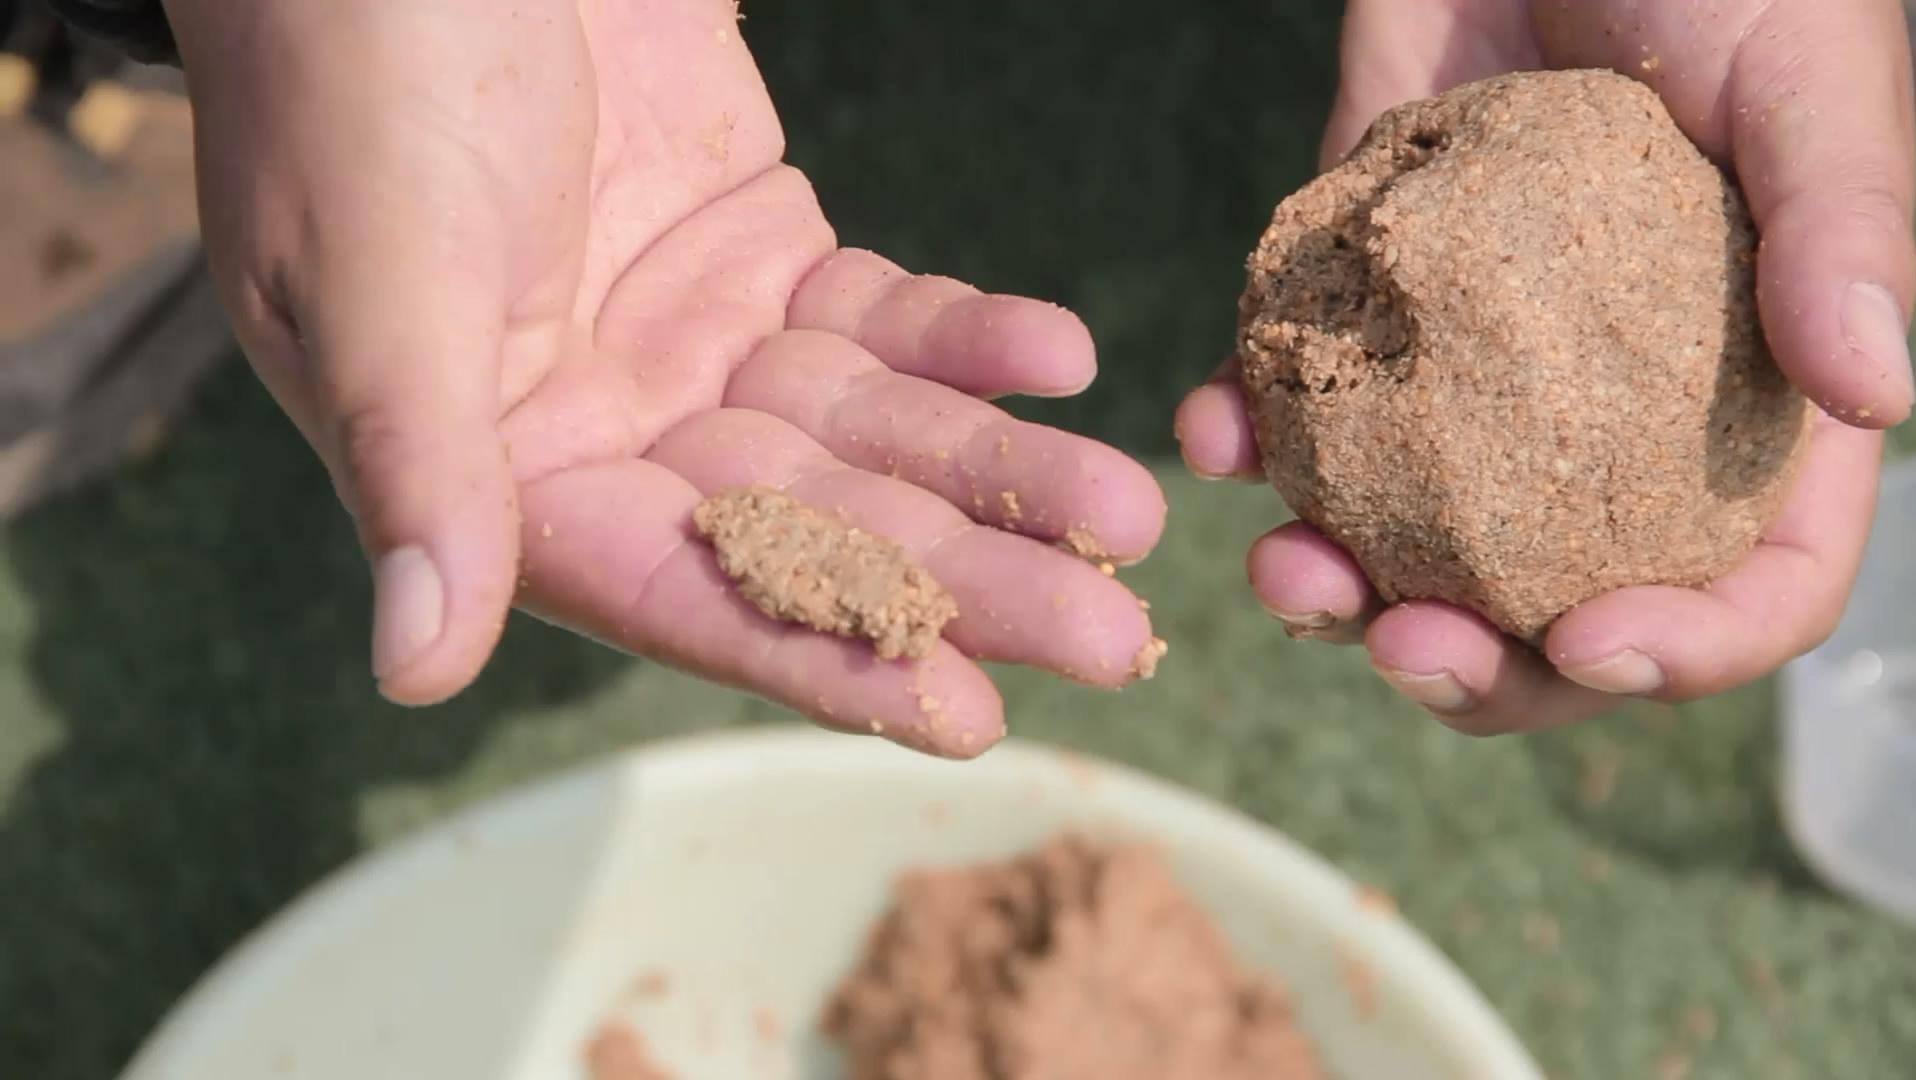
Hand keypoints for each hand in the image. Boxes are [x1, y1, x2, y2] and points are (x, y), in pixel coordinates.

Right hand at [162, 0, 1165, 755]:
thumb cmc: (355, 71)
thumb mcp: (381, 271)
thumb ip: (420, 466)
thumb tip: (418, 671)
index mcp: (500, 470)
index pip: (678, 591)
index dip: (820, 657)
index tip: (961, 714)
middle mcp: (611, 429)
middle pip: (811, 528)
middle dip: (961, 582)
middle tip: (1110, 638)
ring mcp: (695, 341)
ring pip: (870, 431)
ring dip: (999, 469)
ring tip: (1130, 511)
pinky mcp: (761, 250)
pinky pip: (883, 314)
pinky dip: (970, 336)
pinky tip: (1061, 355)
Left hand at [1176, 0, 1914, 732]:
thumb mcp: (1803, 73)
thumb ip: (1842, 227)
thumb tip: (1886, 395)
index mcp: (1752, 400)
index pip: (1755, 579)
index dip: (1689, 649)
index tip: (1589, 646)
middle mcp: (1612, 422)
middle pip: (1562, 610)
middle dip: (1479, 666)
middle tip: (1398, 648)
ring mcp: (1479, 384)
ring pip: (1415, 546)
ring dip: (1341, 589)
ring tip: (1282, 570)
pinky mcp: (1370, 313)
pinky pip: (1302, 414)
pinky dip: (1249, 435)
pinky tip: (1211, 428)